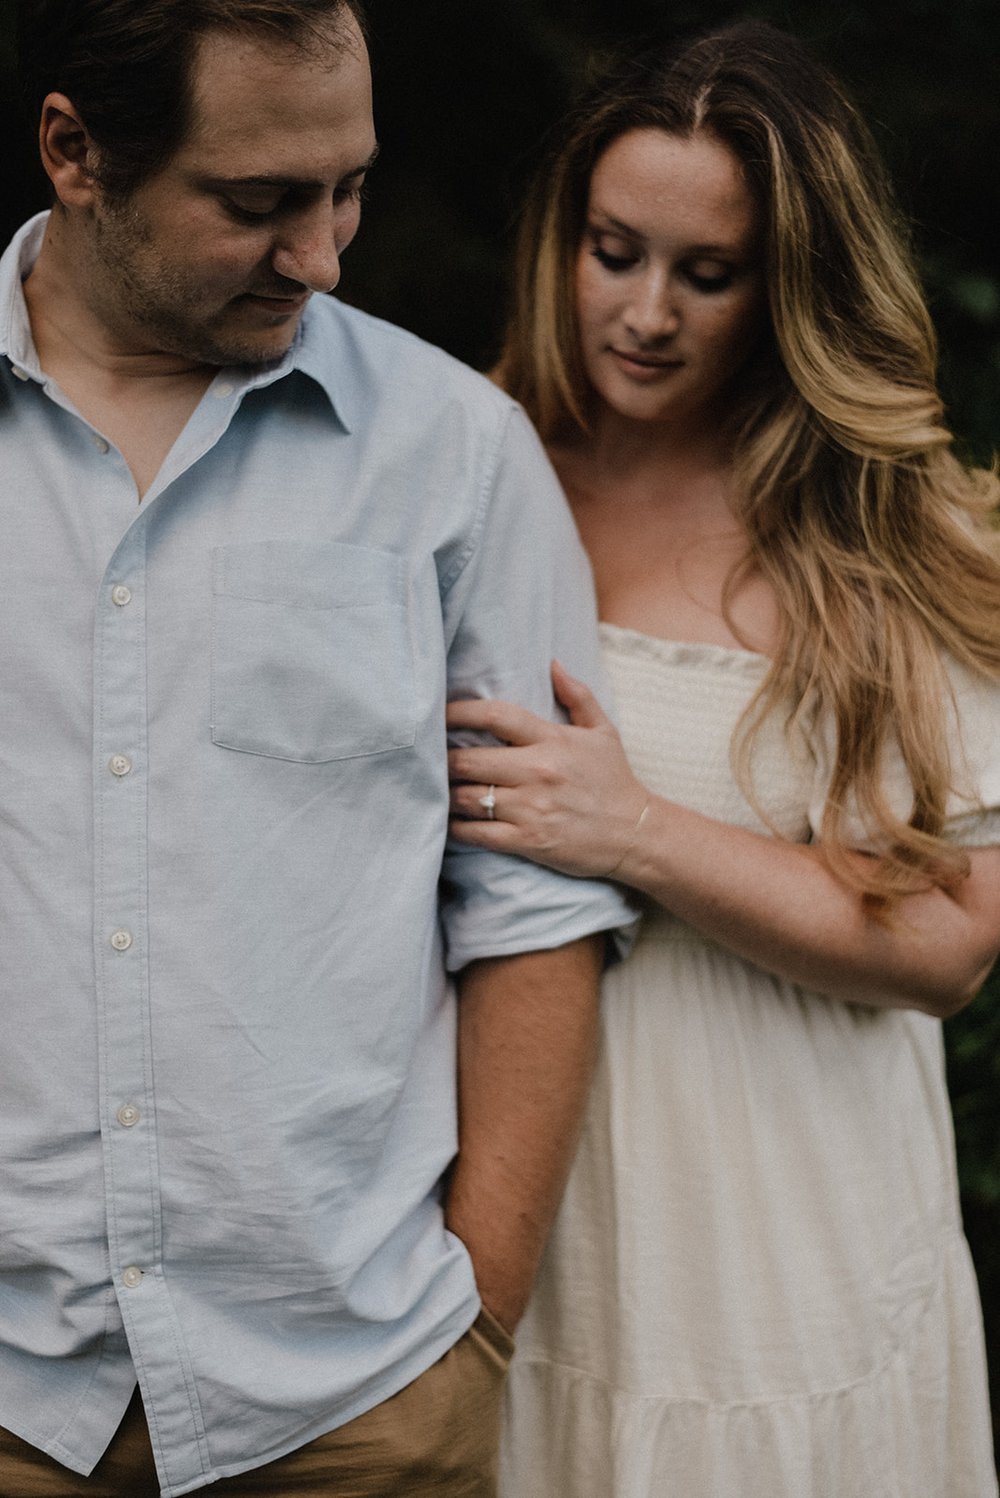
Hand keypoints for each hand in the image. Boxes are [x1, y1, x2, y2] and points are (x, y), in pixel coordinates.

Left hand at [447, 661, 648, 878]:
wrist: (635, 834)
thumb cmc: (615, 781)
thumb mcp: (603, 732)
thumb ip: (577, 695)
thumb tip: (553, 664)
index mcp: (552, 740)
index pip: (495, 716)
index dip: (459, 712)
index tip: (439, 714)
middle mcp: (538, 771)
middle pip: (468, 760)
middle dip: (443, 759)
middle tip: (433, 759)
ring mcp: (531, 808)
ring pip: (467, 797)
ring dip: (446, 793)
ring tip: (436, 789)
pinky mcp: (528, 841)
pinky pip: (477, 832)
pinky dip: (457, 827)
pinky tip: (449, 821)